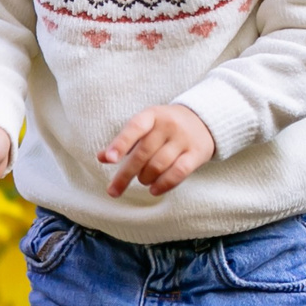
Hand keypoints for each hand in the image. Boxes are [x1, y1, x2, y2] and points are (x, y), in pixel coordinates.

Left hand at [100, 105, 214, 197]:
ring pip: (159, 165)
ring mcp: (184, 139)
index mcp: (152, 115)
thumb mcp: (146, 126)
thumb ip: (124, 142)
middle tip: (114, 190)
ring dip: (145, 178)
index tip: (108, 159)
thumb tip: (101, 157)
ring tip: (142, 180)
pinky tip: (154, 190)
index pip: (134, 127)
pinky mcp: (196, 153)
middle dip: (125, 174)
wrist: (204, 120)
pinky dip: (164, 184)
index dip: (120, 143)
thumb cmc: (166, 127)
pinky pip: (178, 172)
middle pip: (143, 153)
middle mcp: (168, 125)